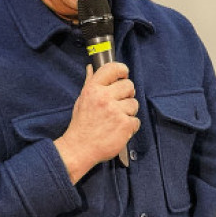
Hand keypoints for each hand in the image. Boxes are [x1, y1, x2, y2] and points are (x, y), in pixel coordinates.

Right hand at [54, 62, 138, 182]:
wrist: (79, 148)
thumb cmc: (81, 125)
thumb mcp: (82, 100)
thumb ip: (90, 83)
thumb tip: (91, 68)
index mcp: (93, 89)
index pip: (112, 69)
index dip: (122, 70)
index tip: (124, 75)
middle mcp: (104, 97)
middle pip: (129, 85)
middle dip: (127, 94)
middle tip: (119, 104)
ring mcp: (115, 111)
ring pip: (134, 104)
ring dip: (128, 112)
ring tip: (116, 120)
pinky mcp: (125, 125)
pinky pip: (136, 121)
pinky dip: (130, 126)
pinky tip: (119, 130)